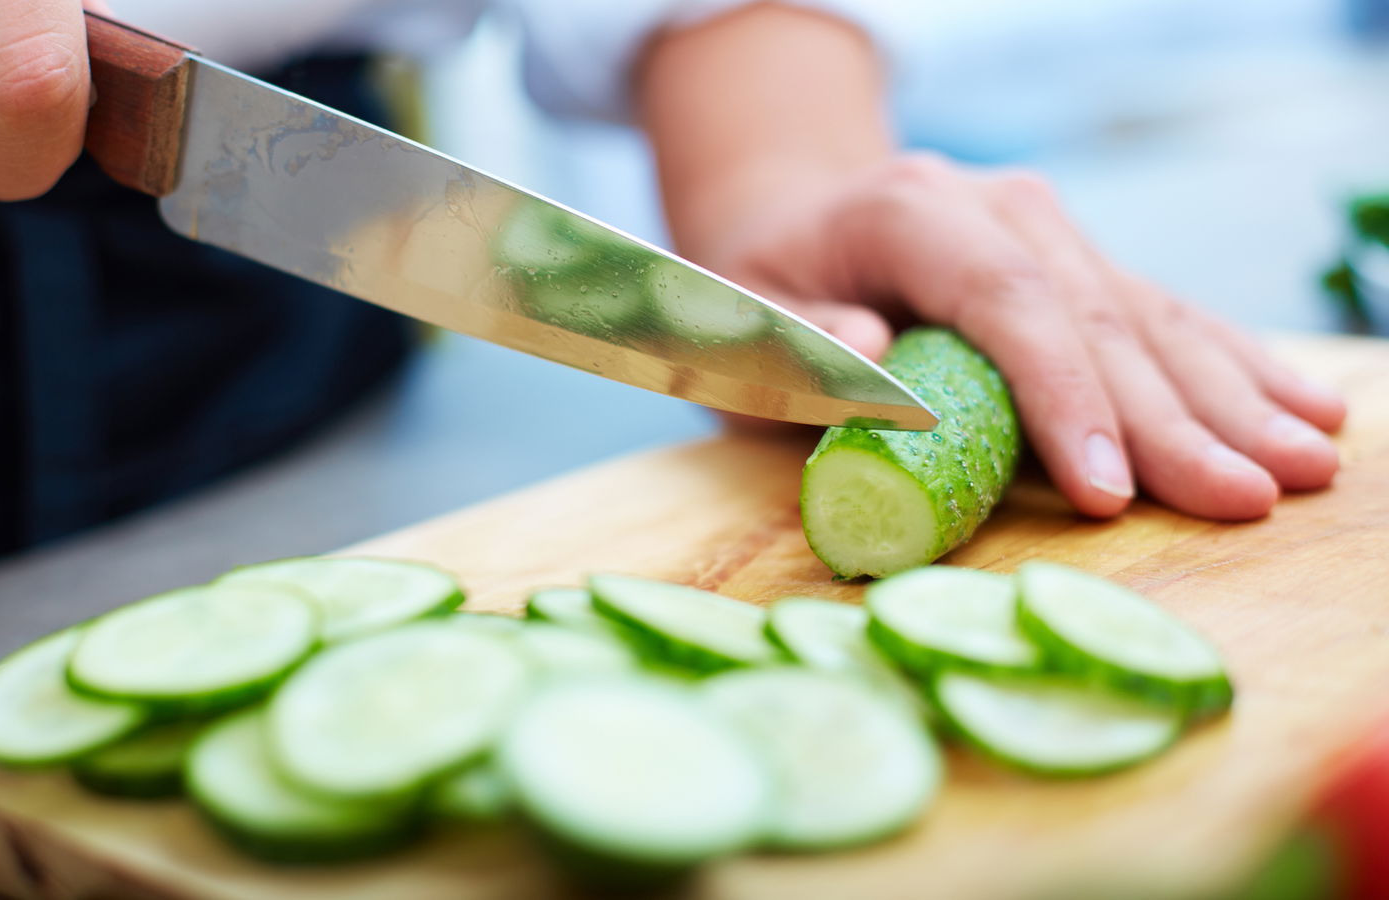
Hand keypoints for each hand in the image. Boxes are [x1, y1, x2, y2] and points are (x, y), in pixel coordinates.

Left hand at [690, 154, 1346, 519]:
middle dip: (1176, 414)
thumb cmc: (754, 287)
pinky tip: (1294, 406)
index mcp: (907, 211)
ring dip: (1228, 392)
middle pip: (1096, 313)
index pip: (1007, 301)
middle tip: (1245, 497)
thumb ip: (789, 345)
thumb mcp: (734, 319)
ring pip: (1146, 311)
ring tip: (1302, 463)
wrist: (787, 216)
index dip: (1065, 395)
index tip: (1112, 488)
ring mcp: (1043, 225)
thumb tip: (876, 355)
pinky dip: (1225, 364)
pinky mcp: (1071, 259)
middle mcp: (994, 205)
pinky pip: (1156, 313)